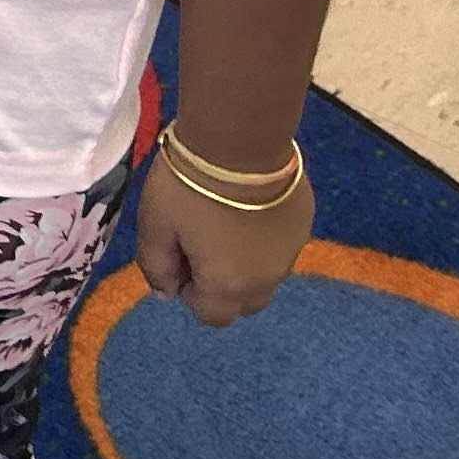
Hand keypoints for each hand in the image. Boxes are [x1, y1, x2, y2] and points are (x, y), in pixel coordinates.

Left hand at [136, 145, 312, 326]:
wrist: (239, 143)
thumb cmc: (189, 187)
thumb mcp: (154, 224)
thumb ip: (156, 266)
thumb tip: (166, 294)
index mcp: (229, 286)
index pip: (212, 315)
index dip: (190, 291)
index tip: (179, 256)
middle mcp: (267, 280)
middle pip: (243, 302)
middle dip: (220, 283)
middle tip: (198, 239)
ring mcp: (291, 253)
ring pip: (264, 275)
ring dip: (243, 261)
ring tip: (222, 218)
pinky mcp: (303, 226)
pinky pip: (280, 247)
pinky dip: (262, 237)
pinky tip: (246, 204)